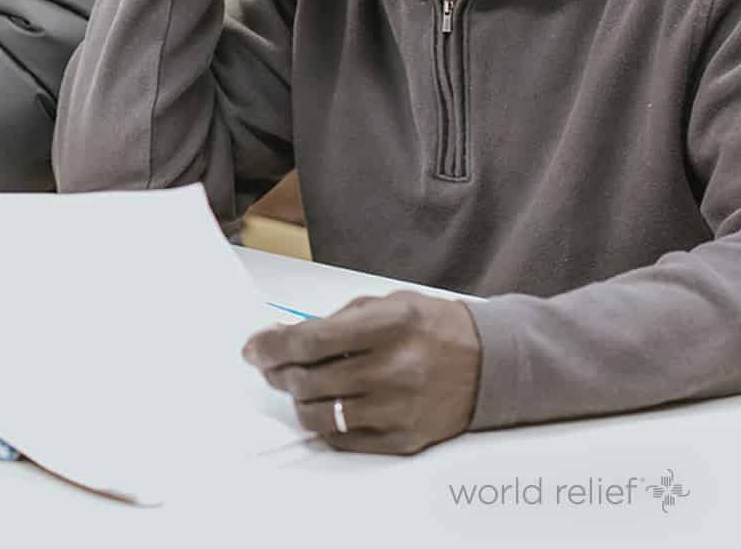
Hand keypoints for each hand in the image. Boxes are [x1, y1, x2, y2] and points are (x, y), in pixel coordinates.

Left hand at [243, 292, 481, 454]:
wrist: (489, 362)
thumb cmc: (432, 326)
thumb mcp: (386, 304)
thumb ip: (337, 321)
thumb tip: (286, 337)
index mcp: (389, 325)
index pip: (312, 341)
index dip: (273, 346)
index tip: (254, 348)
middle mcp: (394, 368)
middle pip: (310, 380)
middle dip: (278, 372)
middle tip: (270, 365)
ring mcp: (399, 409)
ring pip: (320, 415)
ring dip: (296, 399)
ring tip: (295, 385)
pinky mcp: (403, 439)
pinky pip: (343, 439)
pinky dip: (323, 424)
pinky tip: (323, 405)